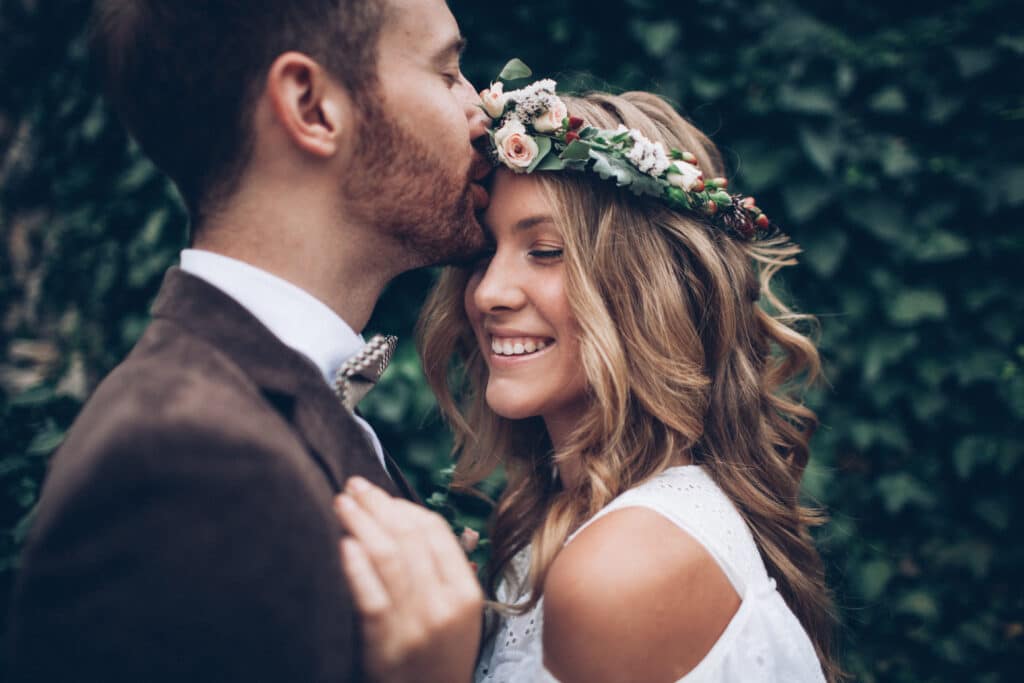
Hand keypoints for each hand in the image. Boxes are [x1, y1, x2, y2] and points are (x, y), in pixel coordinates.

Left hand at [335, 477, 482, 682]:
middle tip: (353, 486)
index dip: (403, 507)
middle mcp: (443, 604)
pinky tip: (344, 544)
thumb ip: (444, 569)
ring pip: (388, 559)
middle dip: (378, 505)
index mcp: (465, 592)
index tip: (380, 494)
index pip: (435, 532)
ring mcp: (415, 624)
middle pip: (408, 538)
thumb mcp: (459, 615)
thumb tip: (414, 520)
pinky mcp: (386, 644)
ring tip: (342, 503)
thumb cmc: (439, 658)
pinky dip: (356, 566)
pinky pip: (370, 596)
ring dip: (361, 524)